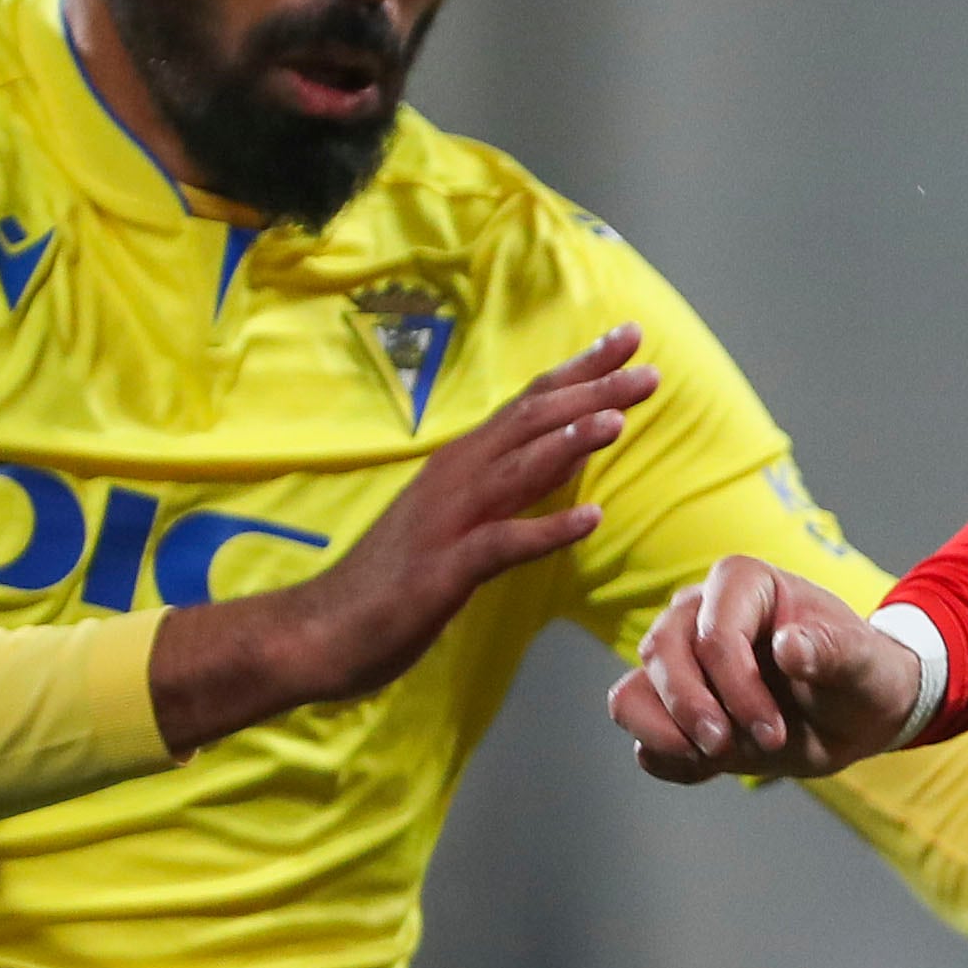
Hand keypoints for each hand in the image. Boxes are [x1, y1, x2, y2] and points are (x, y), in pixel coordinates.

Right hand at [151, 330, 647, 752]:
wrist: (319, 630)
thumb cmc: (394, 577)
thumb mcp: (459, 518)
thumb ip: (508, 484)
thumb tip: (565, 456)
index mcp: (462, 463)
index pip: (530, 404)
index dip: (580, 369)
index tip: (629, 338)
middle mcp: (456, 478)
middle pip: (532, 423)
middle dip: (591, 391)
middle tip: (648, 367)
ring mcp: (448, 521)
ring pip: (517, 469)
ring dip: (570, 443)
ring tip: (620, 418)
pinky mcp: (443, 570)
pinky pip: (501, 544)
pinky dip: (546, 530)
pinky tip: (590, 519)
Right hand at [608, 552, 922, 781]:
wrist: (854, 713)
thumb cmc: (859, 673)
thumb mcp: (862, 662)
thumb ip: (831, 650)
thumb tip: (788, 647)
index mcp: (745, 583)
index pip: (714, 632)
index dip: (737, 685)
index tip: (774, 730)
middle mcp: (698, 613)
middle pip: (660, 653)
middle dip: (693, 709)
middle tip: (731, 749)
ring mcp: (679, 661)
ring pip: (631, 691)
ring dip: (665, 732)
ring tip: (711, 758)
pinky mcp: (672, 707)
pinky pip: (639, 728)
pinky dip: (663, 754)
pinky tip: (704, 767)